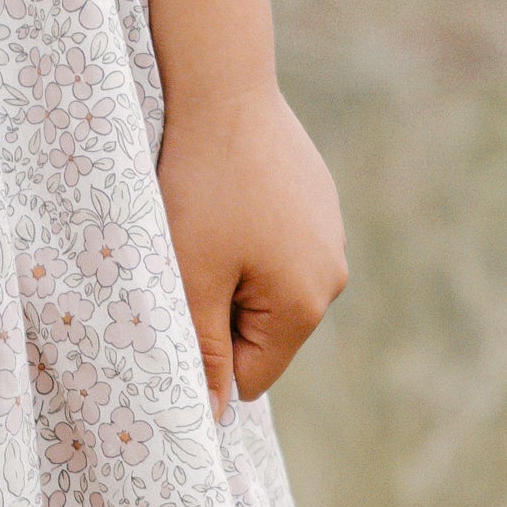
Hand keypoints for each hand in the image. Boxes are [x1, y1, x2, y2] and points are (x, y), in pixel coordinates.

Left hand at [156, 82, 345, 410]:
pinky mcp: (317, 203)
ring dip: (227, 272)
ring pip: (264, 286)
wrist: (224, 93)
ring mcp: (329, 236)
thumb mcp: (192, 276)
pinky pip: (274, 245)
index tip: (175, 312)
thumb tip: (214, 414)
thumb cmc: (202, 188)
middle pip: (261, 332)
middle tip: (184, 261)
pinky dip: (242, 236)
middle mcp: (332, 276)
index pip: (253, 375)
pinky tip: (221, 197)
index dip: (206, 357)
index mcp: (307, 304)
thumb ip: (203, 349)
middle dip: (217, 310)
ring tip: (202, 224)